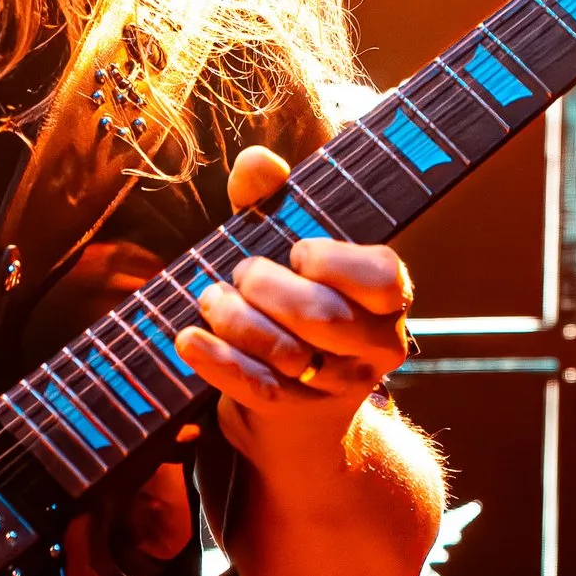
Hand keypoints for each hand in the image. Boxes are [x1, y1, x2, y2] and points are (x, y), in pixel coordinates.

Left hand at [174, 146, 411, 449]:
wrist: (297, 405)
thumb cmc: (294, 304)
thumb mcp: (287, 252)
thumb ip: (274, 202)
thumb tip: (259, 163)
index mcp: (387, 299)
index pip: (383, 278)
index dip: (334, 262)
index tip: (298, 253)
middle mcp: (375, 346)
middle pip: (325, 318)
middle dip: (269, 289)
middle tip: (240, 275)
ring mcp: (337, 386)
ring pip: (287, 354)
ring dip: (236, 320)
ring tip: (211, 300)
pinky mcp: (295, 412)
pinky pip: (254, 386)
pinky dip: (217, 360)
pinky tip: (188, 338)